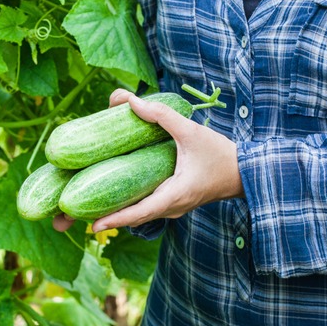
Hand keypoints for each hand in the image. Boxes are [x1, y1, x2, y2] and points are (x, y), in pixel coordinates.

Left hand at [89, 89, 243, 230]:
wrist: (245, 172)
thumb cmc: (221, 155)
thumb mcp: (191, 131)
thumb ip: (161, 115)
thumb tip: (130, 101)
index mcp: (175, 196)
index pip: (140, 213)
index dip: (116, 219)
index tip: (94, 224)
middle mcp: (172, 208)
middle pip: (134, 217)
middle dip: (109, 217)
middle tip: (81, 215)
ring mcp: (174, 208)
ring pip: (141, 214)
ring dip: (119, 212)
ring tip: (92, 208)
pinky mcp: (175, 202)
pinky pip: (149, 208)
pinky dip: (132, 206)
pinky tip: (117, 196)